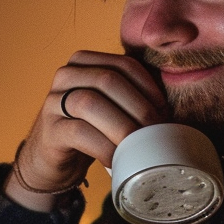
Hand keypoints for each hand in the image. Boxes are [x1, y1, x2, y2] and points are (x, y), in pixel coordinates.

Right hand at [5, 51, 167, 210]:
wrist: (52, 159)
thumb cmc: (91, 130)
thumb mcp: (111, 106)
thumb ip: (132, 95)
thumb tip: (174, 106)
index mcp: (84, 62)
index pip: (124, 64)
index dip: (149, 87)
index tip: (165, 112)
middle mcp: (66, 75)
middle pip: (109, 80)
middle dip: (140, 107)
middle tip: (157, 133)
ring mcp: (53, 101)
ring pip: (90, 102)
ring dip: (123, 125)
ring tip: (141, 146)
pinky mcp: (50, 130)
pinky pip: (79, 132)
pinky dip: (104, 147)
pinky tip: (118, 160)